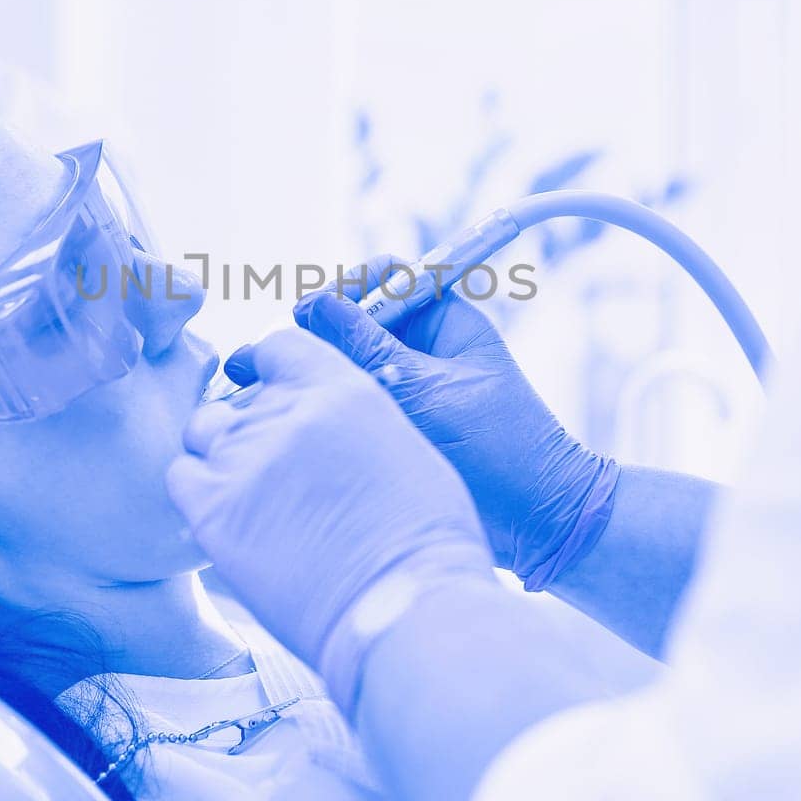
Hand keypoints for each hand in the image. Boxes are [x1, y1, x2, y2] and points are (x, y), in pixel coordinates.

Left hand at [169, 328, 492, 709]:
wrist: (406, 609)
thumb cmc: (424, 542)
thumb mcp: (401, 448)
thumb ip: (349, 422)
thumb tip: (325, 428)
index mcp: (339, 388)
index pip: (277, 347)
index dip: (270, 372)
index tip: (271, 395)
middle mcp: (285, 413)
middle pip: (238, 398)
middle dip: (253, 429)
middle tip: (278, 476)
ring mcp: (243, 458)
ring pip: (202, 431)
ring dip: (221, 456)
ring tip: (254, 500)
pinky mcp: (213, 510)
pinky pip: (180, 477)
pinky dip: (198, 493)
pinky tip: (231, 522)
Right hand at [232, 256, 620, 588]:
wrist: (536, 523)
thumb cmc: (502, 448)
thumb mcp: (427, 391)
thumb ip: (367, 347)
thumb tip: (311, 305)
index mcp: (444, 319)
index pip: (386, 277)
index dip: (347, 287)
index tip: (313, 312)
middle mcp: (420, 347)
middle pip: (353, 320)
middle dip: (313, 337)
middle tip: (267, 359)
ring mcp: (404, 386)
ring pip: (343, 365)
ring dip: (311, 377)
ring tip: (264, 391)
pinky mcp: (391, 425)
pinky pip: (348, 404)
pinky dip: (320, 410)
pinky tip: (286, 422)